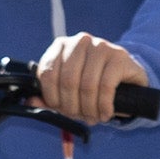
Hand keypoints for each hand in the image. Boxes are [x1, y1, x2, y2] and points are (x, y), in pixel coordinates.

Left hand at [35, 31, 154, 124]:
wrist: (127, 76)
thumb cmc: (94, 82)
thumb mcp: (70, 90)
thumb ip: (50, 97)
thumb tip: (32, 102)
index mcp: (61, 45)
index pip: (48, 74)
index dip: (53, 98)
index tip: (61, 110)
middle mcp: (80, 41)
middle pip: (68, 81)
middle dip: (73, 106)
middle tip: (81, 117)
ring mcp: (101, 46)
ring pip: (87, 85)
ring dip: (90, 108)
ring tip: (94, 117)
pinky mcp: (119, 56)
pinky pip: (106, 86)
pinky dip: (104, 105)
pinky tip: (106, 113)